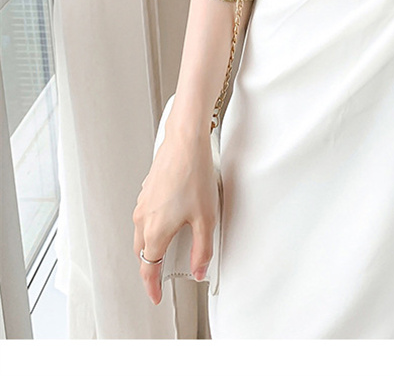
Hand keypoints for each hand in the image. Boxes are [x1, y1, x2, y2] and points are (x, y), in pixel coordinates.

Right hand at [132, 130, 217, 304]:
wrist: (185, 142)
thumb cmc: (194, 174)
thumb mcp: (206, 219)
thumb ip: (202, 250)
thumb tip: (199, 270)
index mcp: (155, 231)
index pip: (148, 268)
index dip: (152, 287)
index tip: (157, 296)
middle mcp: (143, 218)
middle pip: (142, 253)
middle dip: (149, 267)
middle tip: (161, 276)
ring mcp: (143, 202)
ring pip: (141, 233)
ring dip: (150, 246)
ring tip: (166, 250)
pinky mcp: (147, 190)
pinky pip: (145, 216)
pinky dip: (152, 226)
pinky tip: (169, 220)